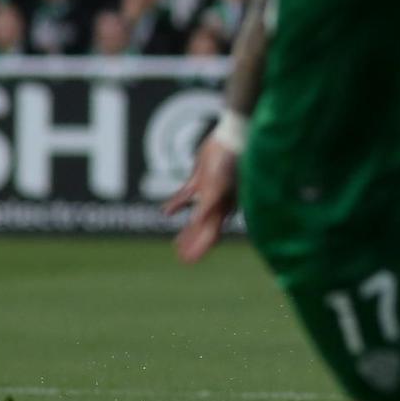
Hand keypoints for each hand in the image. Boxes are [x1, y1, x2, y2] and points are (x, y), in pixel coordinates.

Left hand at [163, 134, 238, 263]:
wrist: (232, 138)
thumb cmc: (231, 162)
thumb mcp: (218, 185)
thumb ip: (208, 204)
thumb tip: (197, 222)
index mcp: (221, 209)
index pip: (208, 235)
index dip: (198, 249)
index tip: (186, 262)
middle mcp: (216, 204)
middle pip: (202, 230)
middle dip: (192, 244)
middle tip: (182, 258)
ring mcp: (208, 193)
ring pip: (194, 217)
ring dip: (187, 231)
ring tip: (177, 244)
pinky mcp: (200, 180)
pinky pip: (185, 197)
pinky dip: (177, 206)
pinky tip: (167, 213)